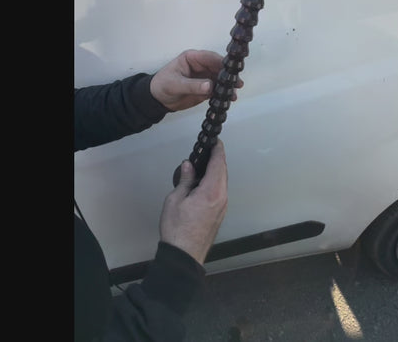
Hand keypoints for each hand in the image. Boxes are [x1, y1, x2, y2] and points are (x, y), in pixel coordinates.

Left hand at [150, 49, 242, 111]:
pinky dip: (223, 94)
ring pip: (220, 79)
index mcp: (192, 59)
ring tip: (234, 93)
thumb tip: (209, 86)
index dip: (221, 62)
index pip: (209, 57)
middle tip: (237, 83)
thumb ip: (192, 85)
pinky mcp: (206, 89)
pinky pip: (217, 90)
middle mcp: (201, 66)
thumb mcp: (175, 84)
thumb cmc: (162, 86)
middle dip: (228, 75)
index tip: (230, 69)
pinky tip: (229, 99)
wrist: (157, 100)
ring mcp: (204, 78)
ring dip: (227, 85)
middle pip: (218, 68)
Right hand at [159, 140, 227, 264]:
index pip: (218, 164)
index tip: (216, 141)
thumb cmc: (177, 228)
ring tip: (204, 163)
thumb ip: (184, 180)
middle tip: (208, 149)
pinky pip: (220, 191)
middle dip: (217, 159)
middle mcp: (222, 197)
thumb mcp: (175, 200)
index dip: (218, 150)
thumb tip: (189, 165)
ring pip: (223, 182)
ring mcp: (223, 207)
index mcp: (212, 191)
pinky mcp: (220, 214)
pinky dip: (215, 182)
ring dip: (216, 171)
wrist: (184, 256)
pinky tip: (205, 181)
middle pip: (223, 172)